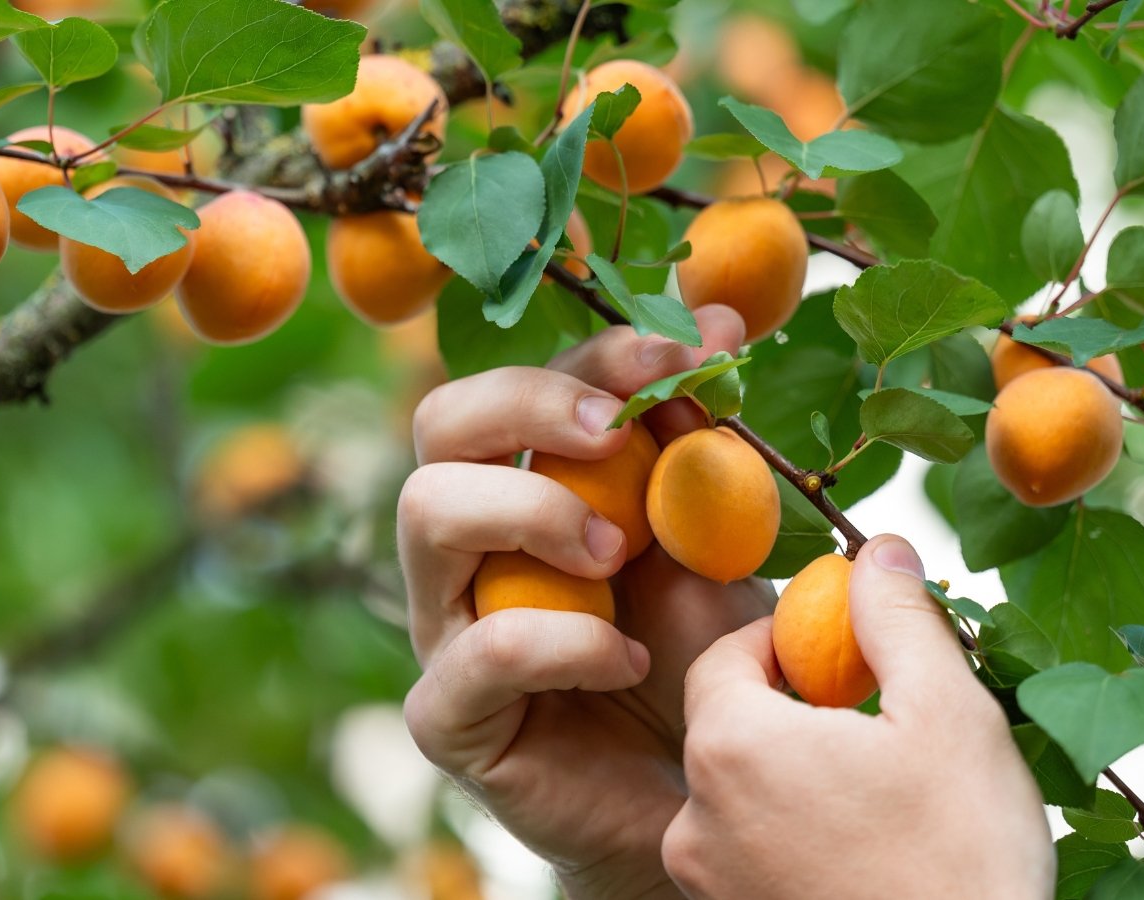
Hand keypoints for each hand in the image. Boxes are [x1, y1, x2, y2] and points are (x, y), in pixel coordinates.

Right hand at [399, 307, 773, 899]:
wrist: (695, 794)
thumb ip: (699, 450)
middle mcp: (470, 546)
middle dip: (530, 402)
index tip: (697, 348)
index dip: (605, 354)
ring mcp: (448, 627)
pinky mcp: (451, 715)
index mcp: (526, 486)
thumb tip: (715, 322)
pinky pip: (479, 652)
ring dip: (533, 509)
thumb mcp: (711, 541)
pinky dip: (565, 640)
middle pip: (441, 422)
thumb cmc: (696, 660)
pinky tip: (627, 659)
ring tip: (617, 551)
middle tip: (616, 433)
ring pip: (427, 513)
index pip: (529, 386)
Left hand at [662, 535, 1053, 899]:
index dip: (785, 641)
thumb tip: (878, 549)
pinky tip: (862, 845)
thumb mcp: (945, 712)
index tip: (844, 653)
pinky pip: (749, 853)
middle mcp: (696, 819)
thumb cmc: (960, 859)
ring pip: (740, 794)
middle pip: (730, 725)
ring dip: (795, 773)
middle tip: (872, 719)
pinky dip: (792, 833)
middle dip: (794, 707)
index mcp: (732, 748)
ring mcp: (708, 883)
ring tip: (877, 788)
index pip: (728, 657)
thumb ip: (897, 617)